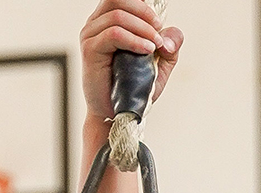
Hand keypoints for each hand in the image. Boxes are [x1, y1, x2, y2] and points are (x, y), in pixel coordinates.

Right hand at [79, 0, 183, 121]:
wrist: (120, 112)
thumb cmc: (135, 87)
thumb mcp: (161, 63)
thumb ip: (170, 44)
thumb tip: (170, 33)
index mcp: (109, 21)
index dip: (143, 4)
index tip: (158, 24)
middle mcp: (96, 24)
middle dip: (146, 14)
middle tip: (159, 35)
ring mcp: (90, 35)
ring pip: (118, 15)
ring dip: (143, 29)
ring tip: (155, 47)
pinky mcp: (90, 50)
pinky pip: (114, 34)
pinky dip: (135, 40)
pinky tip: (146, 51)